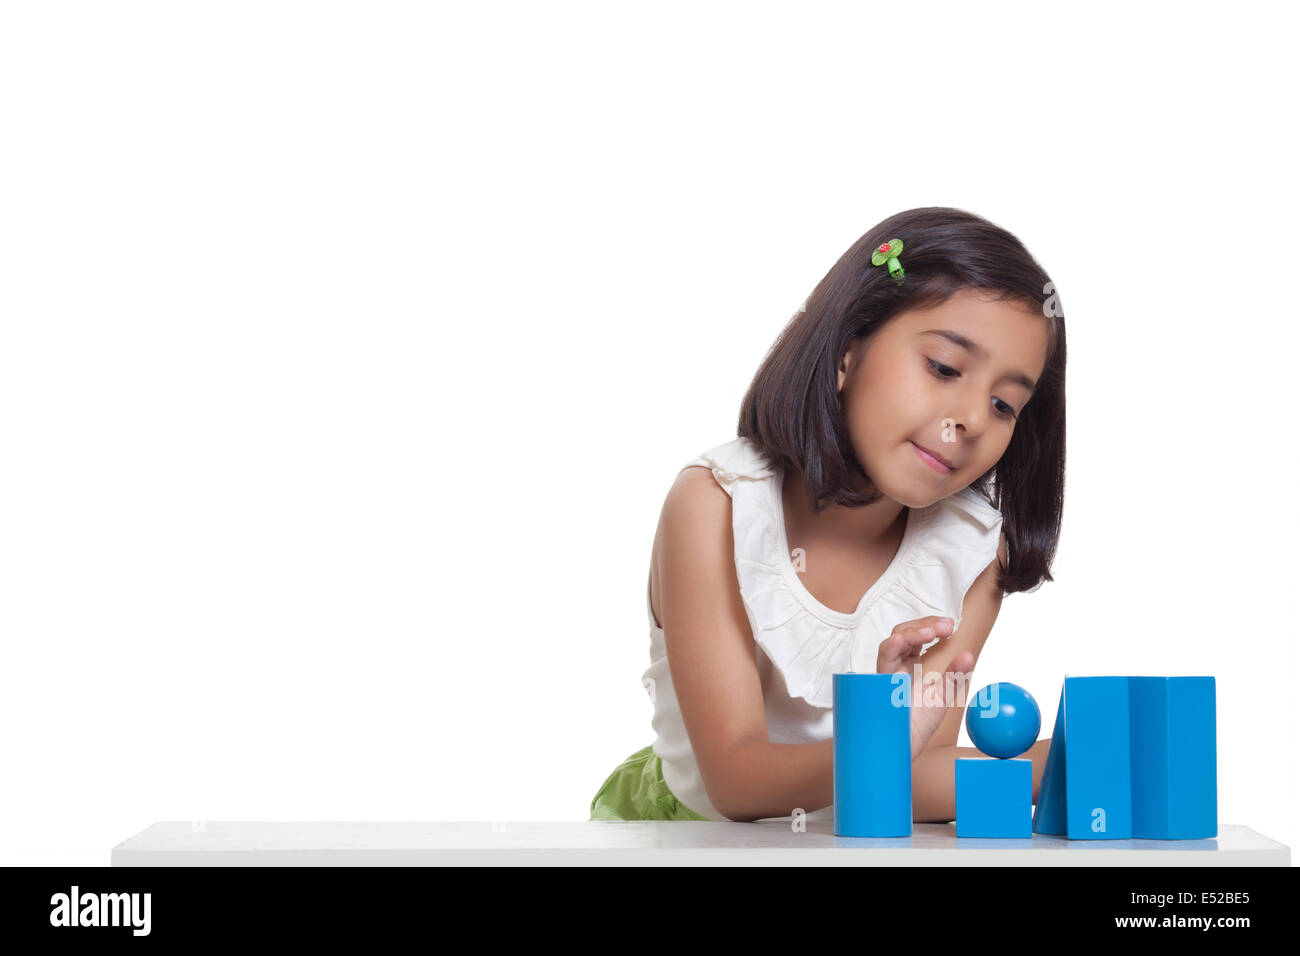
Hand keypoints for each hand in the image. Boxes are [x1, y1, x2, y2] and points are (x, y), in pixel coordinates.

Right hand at [876, 616, 975, 758]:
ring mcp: (885, 674)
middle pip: (903, 633)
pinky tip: (898, 642)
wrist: (904, 749)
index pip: (917, 636)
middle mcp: (895, 666)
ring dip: (910, 634)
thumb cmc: (918, 724)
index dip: (931, 626)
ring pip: (891, 643)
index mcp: (909, 664)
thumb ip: (955, 676)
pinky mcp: (878, 685)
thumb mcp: (942, 696)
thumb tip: (969, 654)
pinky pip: (881, 664)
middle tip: (946, 626)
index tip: (951, 626)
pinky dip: (889, 649)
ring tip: (930, 632)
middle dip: (923, 625)